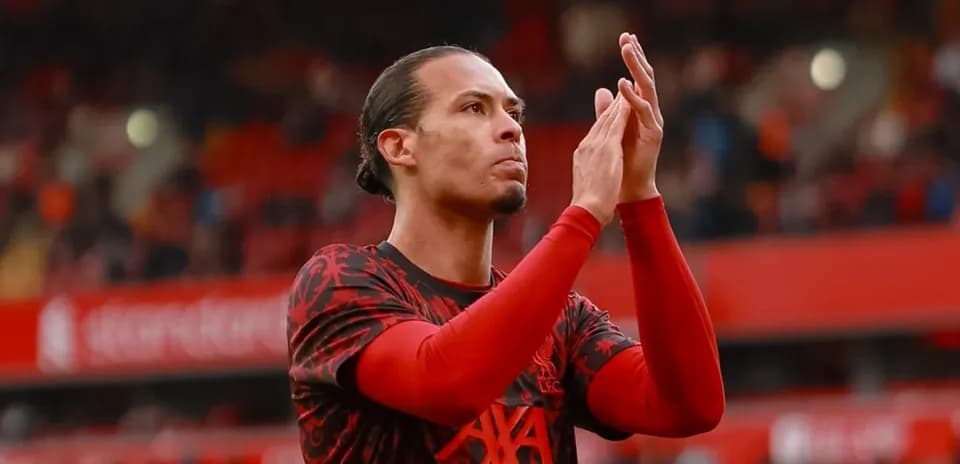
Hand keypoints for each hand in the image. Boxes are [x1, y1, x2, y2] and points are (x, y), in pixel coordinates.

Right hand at [571, 94, 631, 225]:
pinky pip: (616, 124)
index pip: (596, 132)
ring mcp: (595, 146)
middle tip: (621, 88)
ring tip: (627, 87)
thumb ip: (591, 175)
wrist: (586, 210)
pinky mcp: (607, 149)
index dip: (605, 119)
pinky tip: (630, 101)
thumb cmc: (587, 205)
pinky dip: (623, 111)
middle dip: (611, 105)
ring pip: (609, 119)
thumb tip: (591, 176)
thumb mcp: (588, 185)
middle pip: (601, 121)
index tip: (613, 108)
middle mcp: (587, 146)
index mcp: (582, 155)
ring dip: (618, 102)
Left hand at [594, 33, 663, 202]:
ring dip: (636, 68)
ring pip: (647, 88)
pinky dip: (633, 97)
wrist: (626, 191)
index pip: (636, 77)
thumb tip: (602, 89)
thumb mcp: (611, 130)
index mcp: (639, 110)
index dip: (633, 58)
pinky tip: (623, 83)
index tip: (625, 37)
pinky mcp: (653, 134)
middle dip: (636, 56)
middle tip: (627, 36)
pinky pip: (643, 111)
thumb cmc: (620, 162)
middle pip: (644, 78)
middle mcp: (649, 113)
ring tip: (627, 50)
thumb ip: (608, 110)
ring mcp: (653, 122)